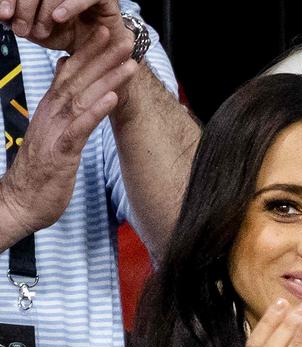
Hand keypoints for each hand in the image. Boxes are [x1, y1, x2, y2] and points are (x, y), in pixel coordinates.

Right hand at [0, 23, 134, 244]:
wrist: (20, 202)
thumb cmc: (40, 173)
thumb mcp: (51, 136)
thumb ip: (59, 113)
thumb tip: (65, 92)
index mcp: (50, 111)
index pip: (70, 75)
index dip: (88, 53)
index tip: (105, 35)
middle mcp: (52, 115)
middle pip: (78, 79)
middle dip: (101, 57)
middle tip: (122, 38)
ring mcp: (56, 131)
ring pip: (83, 97)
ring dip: (107, 79)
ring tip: (128, 63)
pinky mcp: (62, 151)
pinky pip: (81, 127)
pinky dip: (97, 110)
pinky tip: (113, 98)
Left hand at [1, 0, 129, 53]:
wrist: (104, 53)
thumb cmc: (74, 39)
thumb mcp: (43, 33)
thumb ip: (24, 24)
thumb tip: (5, 17)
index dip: (10, 0)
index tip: (4, 15)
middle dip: (24, 6)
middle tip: (21, 27)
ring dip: (44, 10)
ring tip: (41, 29)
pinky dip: (69, 6)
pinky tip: (58, 18)